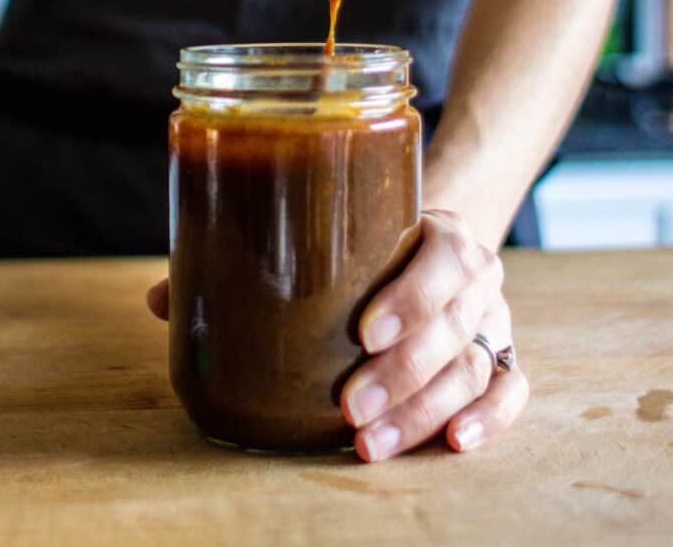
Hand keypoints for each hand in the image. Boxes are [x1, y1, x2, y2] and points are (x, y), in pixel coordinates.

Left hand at [146, 211, 527, 461]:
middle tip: (349, 406)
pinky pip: (511, 390)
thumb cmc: (363, 242)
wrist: (428, 238)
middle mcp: (475, 275)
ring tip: (368, 442)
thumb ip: (254, 258)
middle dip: (402, 373)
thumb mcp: (325, 234)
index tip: (363, 330)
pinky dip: (489, 418)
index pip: (444, 256)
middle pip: (455, 325)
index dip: (412, 295)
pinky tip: (452, 444)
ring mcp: (491, 318)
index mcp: (437, 230)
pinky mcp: (499, 355)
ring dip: (423, 409)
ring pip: (475, 366)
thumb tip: (164, 297)